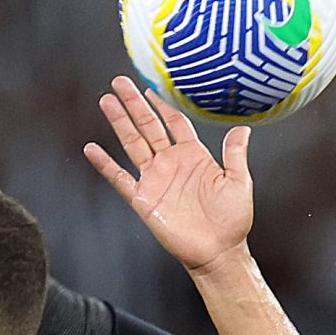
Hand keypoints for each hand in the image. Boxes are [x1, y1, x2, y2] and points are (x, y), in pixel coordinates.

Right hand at [83, 77, 253, 274]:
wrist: (218, 252)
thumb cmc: (232, 221)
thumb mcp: (239, 183)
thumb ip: (235, 155)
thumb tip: (243, 128)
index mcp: (193, 156)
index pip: (174, 123)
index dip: (162, 105)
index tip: (149, 87)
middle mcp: (171, 164)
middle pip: (148, 126)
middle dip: (134, 104)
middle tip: (119, 82)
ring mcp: (155, 180)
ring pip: (133, 144)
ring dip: (120, 123)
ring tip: (106, 101)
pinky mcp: (144, 199)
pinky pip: (120, 178)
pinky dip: (105, 164)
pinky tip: (92, 149)